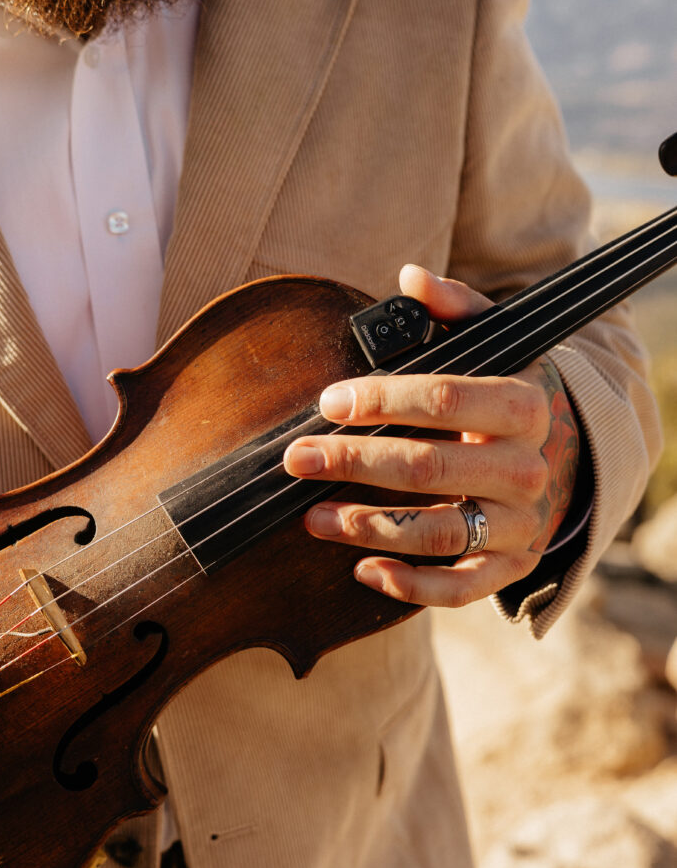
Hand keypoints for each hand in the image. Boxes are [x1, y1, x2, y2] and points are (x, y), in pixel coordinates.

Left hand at [283, 265, 580, 607]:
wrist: (568, 456)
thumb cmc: (509, 398)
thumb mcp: (497, 345)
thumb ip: (455, 309)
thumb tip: (411, 277)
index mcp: (523, 406)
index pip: (444, 399)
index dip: (380, 399)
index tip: (329, 402)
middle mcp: (527, 469)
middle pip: (428, 467)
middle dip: (354, 461)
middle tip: (299, 457)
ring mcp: (521, 524)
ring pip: (437, 532)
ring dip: (366, 525)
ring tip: (310, 514)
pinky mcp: (510, 566)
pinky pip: (461, 590)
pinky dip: (411, 587)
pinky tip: (363, 570)